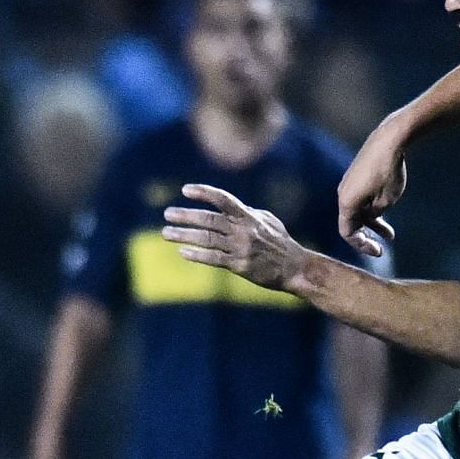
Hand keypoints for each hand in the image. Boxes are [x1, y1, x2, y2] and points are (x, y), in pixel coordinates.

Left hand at [163, 183, 307, 290]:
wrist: (294, 268)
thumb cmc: (279, 242)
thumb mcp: (267, 220)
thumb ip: (246, 212)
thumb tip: (227, 206)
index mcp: (249, 216)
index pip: (223, 199)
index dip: (204, 192)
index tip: (185, 190)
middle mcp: (244, 230)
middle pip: (209, 220)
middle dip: (186, 216)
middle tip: (166, 214)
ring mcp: (241, 248)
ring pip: (207, 239)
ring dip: (184, 236)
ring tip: (166, 233)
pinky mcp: (239, 266)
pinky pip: (214, 259)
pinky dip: (197, 255)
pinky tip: (183, 252)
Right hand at [337, 122, 407, 258]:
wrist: (388, 140)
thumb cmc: (389, 171)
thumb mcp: (387, 200)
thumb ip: (375, 214)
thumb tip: (371, 215)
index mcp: (346, 203)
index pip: (347, 232)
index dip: (361, 245)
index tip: (378, 251)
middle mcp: (342, 194)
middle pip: (350, 223)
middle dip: (366, 236)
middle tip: (381, 249)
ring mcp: (348, 185)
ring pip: (356, 211)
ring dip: (372, 224)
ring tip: (390, 235)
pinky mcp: (355, 177)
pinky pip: (359, 199)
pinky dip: (371, 209)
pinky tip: (386, 211)